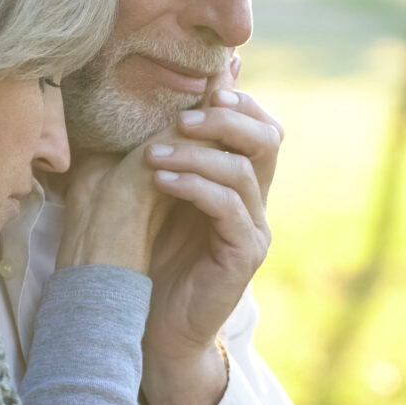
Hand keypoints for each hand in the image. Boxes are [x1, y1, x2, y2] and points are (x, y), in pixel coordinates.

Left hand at [139, 58, 284, 404]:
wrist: (144, 320)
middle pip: (266, 138)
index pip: (255, 124)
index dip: (237, 100)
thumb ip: (154, 147)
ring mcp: (252, 227)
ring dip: (198, 153)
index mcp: (235, 178)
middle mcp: (253, 199)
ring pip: (243, 170)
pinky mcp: (244, 254)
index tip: (202, 84)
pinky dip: (197, 186)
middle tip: (181, 116)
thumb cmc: (141, 252)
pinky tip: (162, 179)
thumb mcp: (145, 190)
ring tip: (152, 153)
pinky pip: (230, 208)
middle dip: (226, 118)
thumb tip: (140, 98)